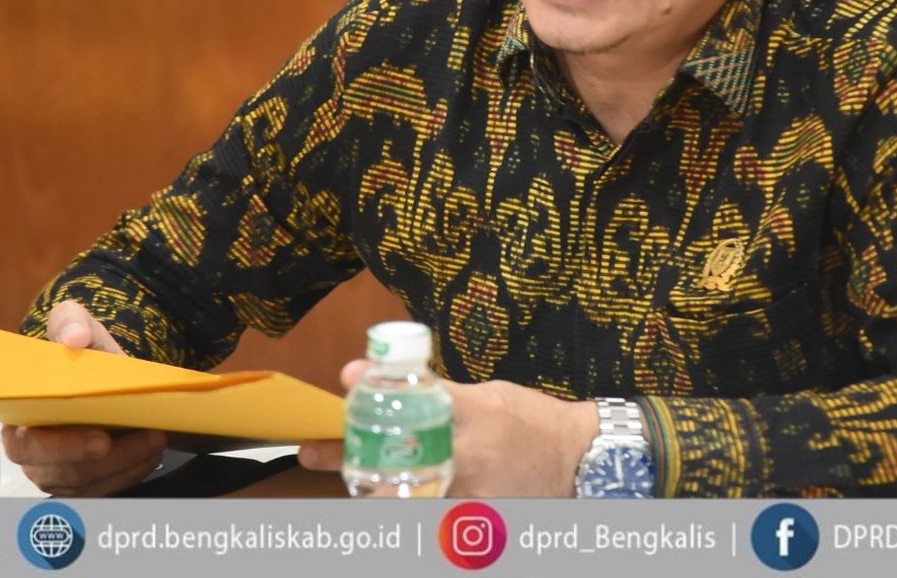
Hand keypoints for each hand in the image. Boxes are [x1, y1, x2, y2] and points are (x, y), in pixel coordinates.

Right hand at [0, 300, 166, 495]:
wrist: (102, 372)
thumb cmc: (81, 353)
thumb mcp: (74, 326)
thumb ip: (69, 323)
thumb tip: (74, 336)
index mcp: (20, 417)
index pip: (27, 445)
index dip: (62, 448)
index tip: (102, 439)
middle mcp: (32, 453)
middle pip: (62, 472)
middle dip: (109, 460)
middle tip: (148, 437)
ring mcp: (56, 472)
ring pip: (88, 485)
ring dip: (129, 463)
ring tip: (159, 438)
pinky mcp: (81, 483)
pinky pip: (104, 490)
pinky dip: (132, 473)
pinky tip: (152, 453)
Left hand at [297, 360, 597, 496]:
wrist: (581, 463)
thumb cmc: (531, 423)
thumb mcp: (489, 395)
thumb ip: (438, 391)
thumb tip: (379, 374)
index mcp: (478, 413)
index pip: (421, 396)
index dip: (378, 388)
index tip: (348, 380)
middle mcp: (473, 456)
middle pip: (397, 456)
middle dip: (349, 455)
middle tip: (315, 449)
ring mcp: (473, 495)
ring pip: (406, 497)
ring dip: (371, 488)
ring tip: (349, 479)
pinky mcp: (475, 523)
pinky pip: (428, 521)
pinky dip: (405, 511)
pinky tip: (390, 504)